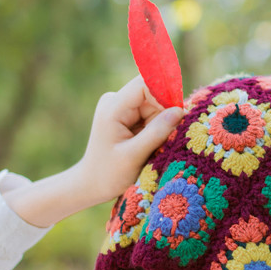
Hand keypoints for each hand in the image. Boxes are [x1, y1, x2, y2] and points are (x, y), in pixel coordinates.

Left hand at [1, 76, 183, 226]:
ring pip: (154, 108)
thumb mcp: (134, 155)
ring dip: (160, 126)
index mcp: (113, 107)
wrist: (90, 185)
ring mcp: (120, 108)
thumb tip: (180, 110)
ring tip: (152, 148)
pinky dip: (155, 130)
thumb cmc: (108, 174)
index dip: (165, 94)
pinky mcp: (126, 117)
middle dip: (164, 115)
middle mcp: (115, 101)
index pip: (145, 84)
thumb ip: (157, 132)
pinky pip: (150, 116)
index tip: (180, 115)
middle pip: (152, 96)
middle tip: (163, 142)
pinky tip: (148, 146)